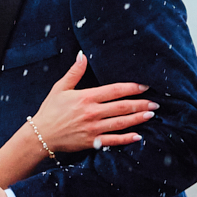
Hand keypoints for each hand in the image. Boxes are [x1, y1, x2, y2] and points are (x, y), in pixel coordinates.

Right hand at [32, 52, 154, 155]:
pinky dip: (127, 139)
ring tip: (151, 115)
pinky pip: (113, 141)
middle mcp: (92, 113)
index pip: (114, 90)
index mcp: (86, 97)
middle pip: (122, 107)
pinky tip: (138, 136)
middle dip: (141, 104)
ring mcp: (93, 128)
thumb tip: (83, 55)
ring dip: (138, 119)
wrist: (40, 134)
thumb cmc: (50, 110)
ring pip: (121, 123)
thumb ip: (75, 71)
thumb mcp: (60, 87)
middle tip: (155, 103)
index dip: (131, 88)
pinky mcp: (92, 142)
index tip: (145, 86)